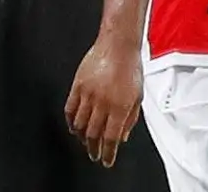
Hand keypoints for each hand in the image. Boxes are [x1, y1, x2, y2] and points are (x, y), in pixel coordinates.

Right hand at [66, 32, 143, 167]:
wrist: (117, 46)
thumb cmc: (130, 68)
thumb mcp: (138, 97)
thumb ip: (130, 119)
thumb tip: (123, 137)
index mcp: (119, 107)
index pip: (110, 139)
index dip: (107, 153)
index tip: (105, 160)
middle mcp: (103, 102)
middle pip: (93, 134)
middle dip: (93, 148)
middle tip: (93, 154)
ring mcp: (88, 94)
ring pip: (80, 123)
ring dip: (81, 136)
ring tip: (84, 141)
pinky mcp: (77, 85)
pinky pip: (70, 108)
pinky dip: (70, 120)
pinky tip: (73, 126)